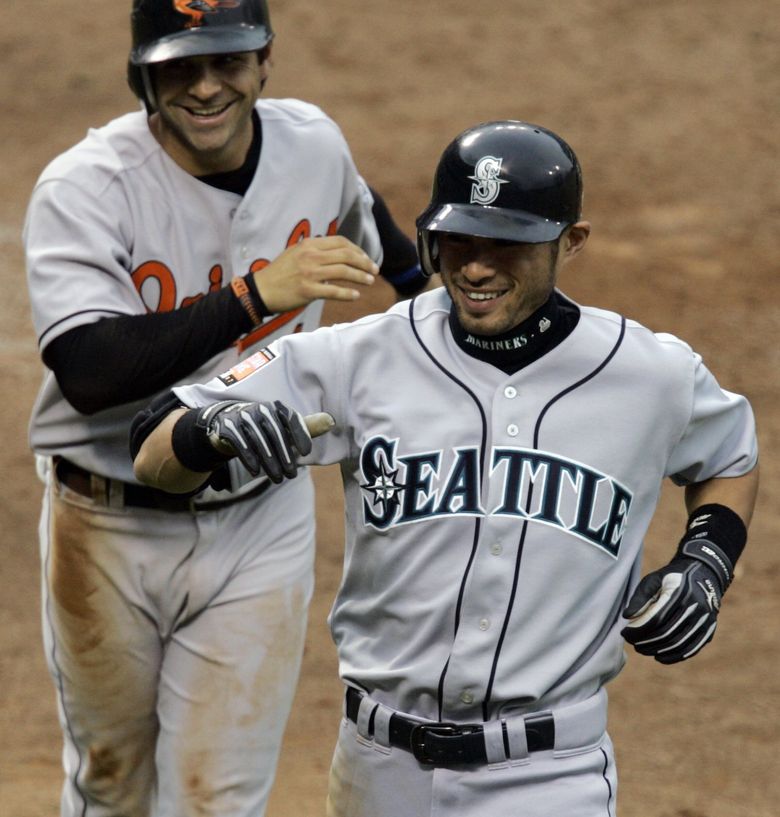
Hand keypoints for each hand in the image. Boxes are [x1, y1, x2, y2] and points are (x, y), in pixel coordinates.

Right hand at [202, 400, 334, 481]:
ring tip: (277, 479)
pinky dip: (249, 458)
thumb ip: (307, 426)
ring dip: (269, 462)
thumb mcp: (285, 426)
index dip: (300, 435)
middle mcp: (261, 409)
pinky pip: (240, 443)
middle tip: (291, 476)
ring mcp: (244, 416)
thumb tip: (331, 421)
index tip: (305, 454)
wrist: (230, 422)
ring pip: (259, 441)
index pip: (292, 419)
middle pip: (276, 434)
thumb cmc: (265, 427)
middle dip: (285, 457)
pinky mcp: (229, 426)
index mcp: (278, 407)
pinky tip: (256, 471)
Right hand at [252, 236, 377, 311]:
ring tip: (370, 281)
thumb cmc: (280, 273)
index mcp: (310, 244)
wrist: (261, 290)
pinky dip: (347, 294)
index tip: (365, 258)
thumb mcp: (296, 253)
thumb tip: (337, 256)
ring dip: (360, 277)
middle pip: (346, 255)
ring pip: (343, 272)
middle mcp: (311, 256)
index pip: (341, 242)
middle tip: (374, 270)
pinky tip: (356, 296)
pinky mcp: (307, 290)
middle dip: (364, 262)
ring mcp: (309, 273)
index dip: (357, 250)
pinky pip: (333, 291)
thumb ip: (315, 251)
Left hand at [621, 538, 733, 663]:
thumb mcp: (653, 579)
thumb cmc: (672, 577)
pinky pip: (692, 648)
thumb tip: (627, 617)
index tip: (624, 632)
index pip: (656, 619)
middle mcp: (695, 608)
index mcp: (680, 593)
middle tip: (631, 642)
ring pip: (678, 644)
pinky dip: (675, 656)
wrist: (703, 573)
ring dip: (657, 650)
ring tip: (642, 649)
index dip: (638, 629)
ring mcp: (705, 620)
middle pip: (666, 633)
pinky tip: (659, 657)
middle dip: (645, 641)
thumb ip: (640, 597)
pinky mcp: (709, 629)